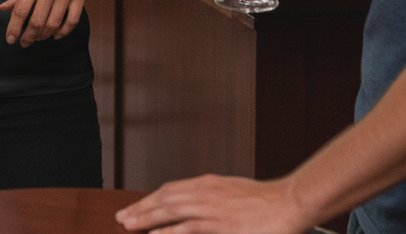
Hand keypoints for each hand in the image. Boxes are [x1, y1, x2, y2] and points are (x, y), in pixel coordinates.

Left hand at [0, 0, 98, 47]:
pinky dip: (63, 32)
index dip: (14, 28)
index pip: (20, 10)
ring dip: (43, 36)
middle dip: (28, 37)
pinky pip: (72, 20)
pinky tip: (56, 35)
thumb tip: (4, 8)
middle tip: (24, 43)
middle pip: (37, 21)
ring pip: (53, 24)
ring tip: (37, 38)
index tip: (10, 38)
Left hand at [114, 174, 305, 233]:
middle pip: (165, 198)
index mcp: (208, 184)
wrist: (291, 201)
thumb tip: (200, 209)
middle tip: (122, 217)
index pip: (171, 189)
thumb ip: (215, 200)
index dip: (151, 199)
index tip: (136, 207)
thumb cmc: (267, 201)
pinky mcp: (222, 225)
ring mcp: (212, 208)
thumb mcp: (234, 194)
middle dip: (141, 208)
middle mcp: (206, 192)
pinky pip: (189, 229)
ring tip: (128, 225)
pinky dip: (169, 233)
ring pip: (171, 211)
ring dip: (147, 218)